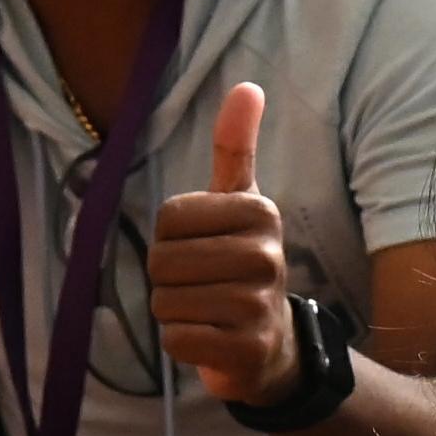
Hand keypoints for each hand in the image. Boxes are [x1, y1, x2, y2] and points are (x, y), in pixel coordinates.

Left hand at [153, 80, 307, 408]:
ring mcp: (259, 305)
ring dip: (174, 311)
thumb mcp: (240, 202)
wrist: (272, 344)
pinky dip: (181, 343)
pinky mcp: (247, 349)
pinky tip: (209, 338)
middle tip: (201, 284)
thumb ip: (236, 147)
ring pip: (166, 301)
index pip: (169, 217)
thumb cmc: (241, 262)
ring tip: (206, 311)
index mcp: (260, 212)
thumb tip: (248, 86)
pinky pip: (177, 339)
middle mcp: (266, 256)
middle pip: (163, 261)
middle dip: (168, 278)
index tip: (202, 246)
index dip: (171, 237)